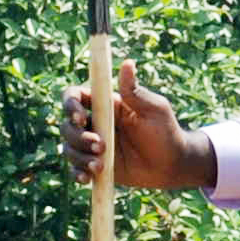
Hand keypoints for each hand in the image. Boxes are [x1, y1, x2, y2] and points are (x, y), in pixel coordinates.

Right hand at [62, 63, 208, 191]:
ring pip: (68, 146)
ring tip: (100, 165)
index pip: (75, 96)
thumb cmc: (166, 132)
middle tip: (101, 145)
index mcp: (106, 105)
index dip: (70, 104)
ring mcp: (93, 145)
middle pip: (67, 124)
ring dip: (79, 156)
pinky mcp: (94, 165)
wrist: (172, 165)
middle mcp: (95, 123)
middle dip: (78, 136)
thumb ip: (135, 91)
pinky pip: (75, 168)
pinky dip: (77, 172)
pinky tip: (88, 177)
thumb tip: (127, 63)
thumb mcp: (154, 110)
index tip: (80, 117)